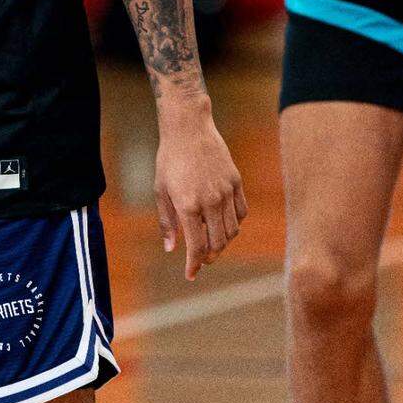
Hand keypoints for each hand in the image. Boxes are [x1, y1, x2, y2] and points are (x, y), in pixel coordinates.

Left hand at [154, 94, 247, 279]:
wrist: (188, 128)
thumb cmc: (169, 159)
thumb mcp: (160, 190)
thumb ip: (167, 222)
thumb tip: (170, 248)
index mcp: (188, 205)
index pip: (197, 246)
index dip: (194, 264)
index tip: (191, 274)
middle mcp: (211, 201)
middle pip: (218, 242)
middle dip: (210, 256)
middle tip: (201, 260)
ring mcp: (226, 191)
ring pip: (233, 230)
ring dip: (223, 243)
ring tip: (212, 243)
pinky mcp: (236, 182)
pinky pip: (241, 212)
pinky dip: (235, 224)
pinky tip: (224, 224)